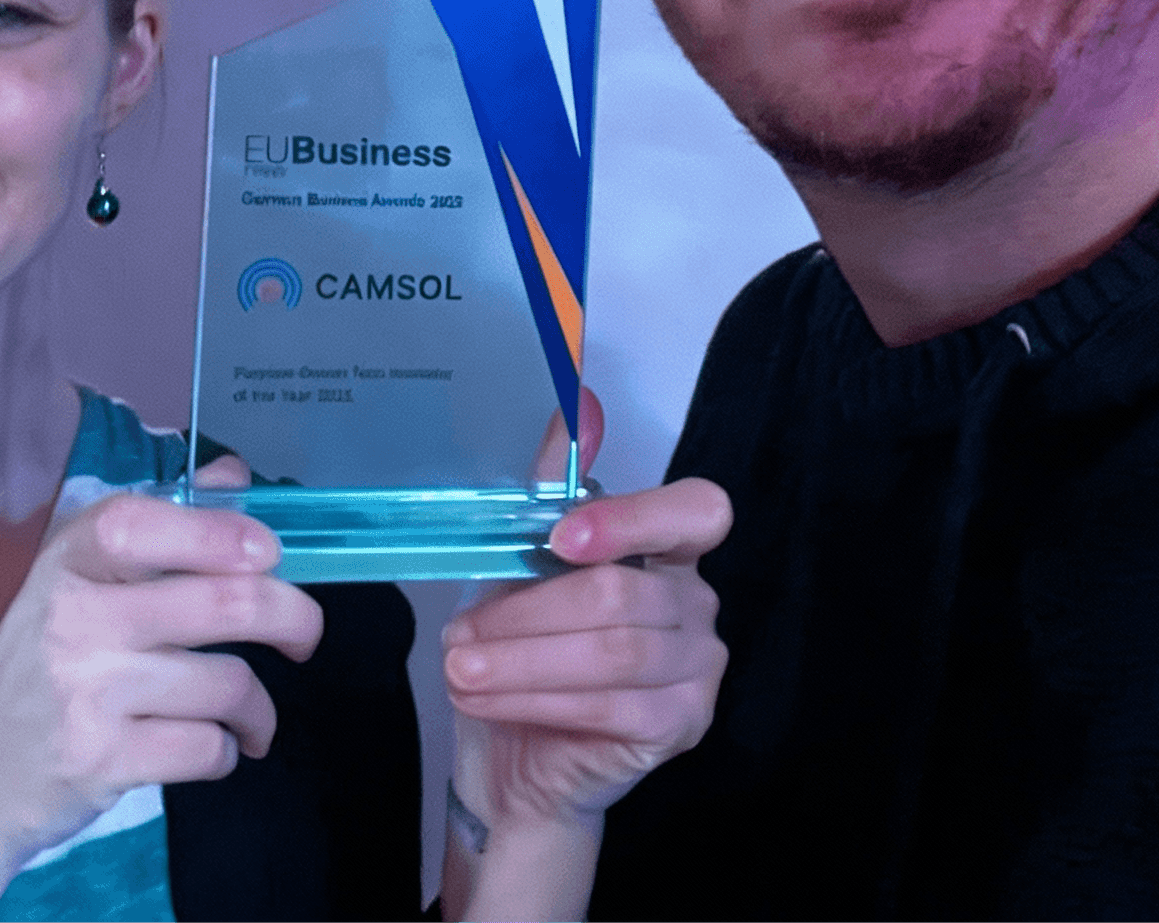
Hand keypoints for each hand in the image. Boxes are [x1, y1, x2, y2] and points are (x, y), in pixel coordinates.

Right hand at [0, 485, 319, 920]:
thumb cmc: (36, 672)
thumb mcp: (76, 586)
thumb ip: (159, 530)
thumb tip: (236, 474)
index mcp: (69, 561)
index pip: (148, 522)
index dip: (222, 531)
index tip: (267, 553)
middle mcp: (75, 618)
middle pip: (226, 603)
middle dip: (294, 617)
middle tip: (305, 636)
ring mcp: (88, 692)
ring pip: (228, 683)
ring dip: (259, 709)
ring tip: (249, 716)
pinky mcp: (102, 762)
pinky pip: (207, 748)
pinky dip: (225, 752)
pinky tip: (207, 748)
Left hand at [440, 391, 731, 918]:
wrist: (516, 758)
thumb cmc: (525, 649)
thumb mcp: (521, 563)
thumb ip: (552, 486)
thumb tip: (578, 401)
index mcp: (669, 549)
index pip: (696, 512)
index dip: (632, 520)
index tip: (560, 539)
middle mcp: (696, 603)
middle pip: (622, 593)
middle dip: (527, 613)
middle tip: (459, 633)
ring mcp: (699, 667)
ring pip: (611, 652)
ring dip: (521, 659)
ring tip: (460, 668)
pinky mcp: (682, 724)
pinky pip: (609, 705)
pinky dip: (535, 697)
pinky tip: (484, 698)